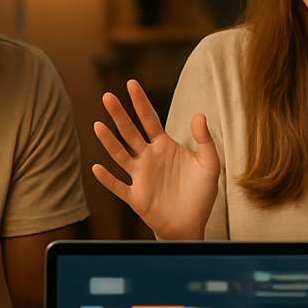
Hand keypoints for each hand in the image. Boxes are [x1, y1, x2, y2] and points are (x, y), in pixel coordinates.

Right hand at [91, 79, 218, 240]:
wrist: (192, 224)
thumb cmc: (200, 193)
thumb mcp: (210, 164)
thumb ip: (205, 140)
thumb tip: (199, 115)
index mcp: (164, 147)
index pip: (149, 119)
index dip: (141, 102)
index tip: (131, 83)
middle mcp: (148, 158)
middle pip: (130, 132)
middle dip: (119, 115)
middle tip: (108, 96)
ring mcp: (140, 177)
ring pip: (120, 155)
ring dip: (109, 142)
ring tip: (98, 125)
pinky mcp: (136, 197)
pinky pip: (119, 187)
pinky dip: (108, 179)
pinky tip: (97, 168)